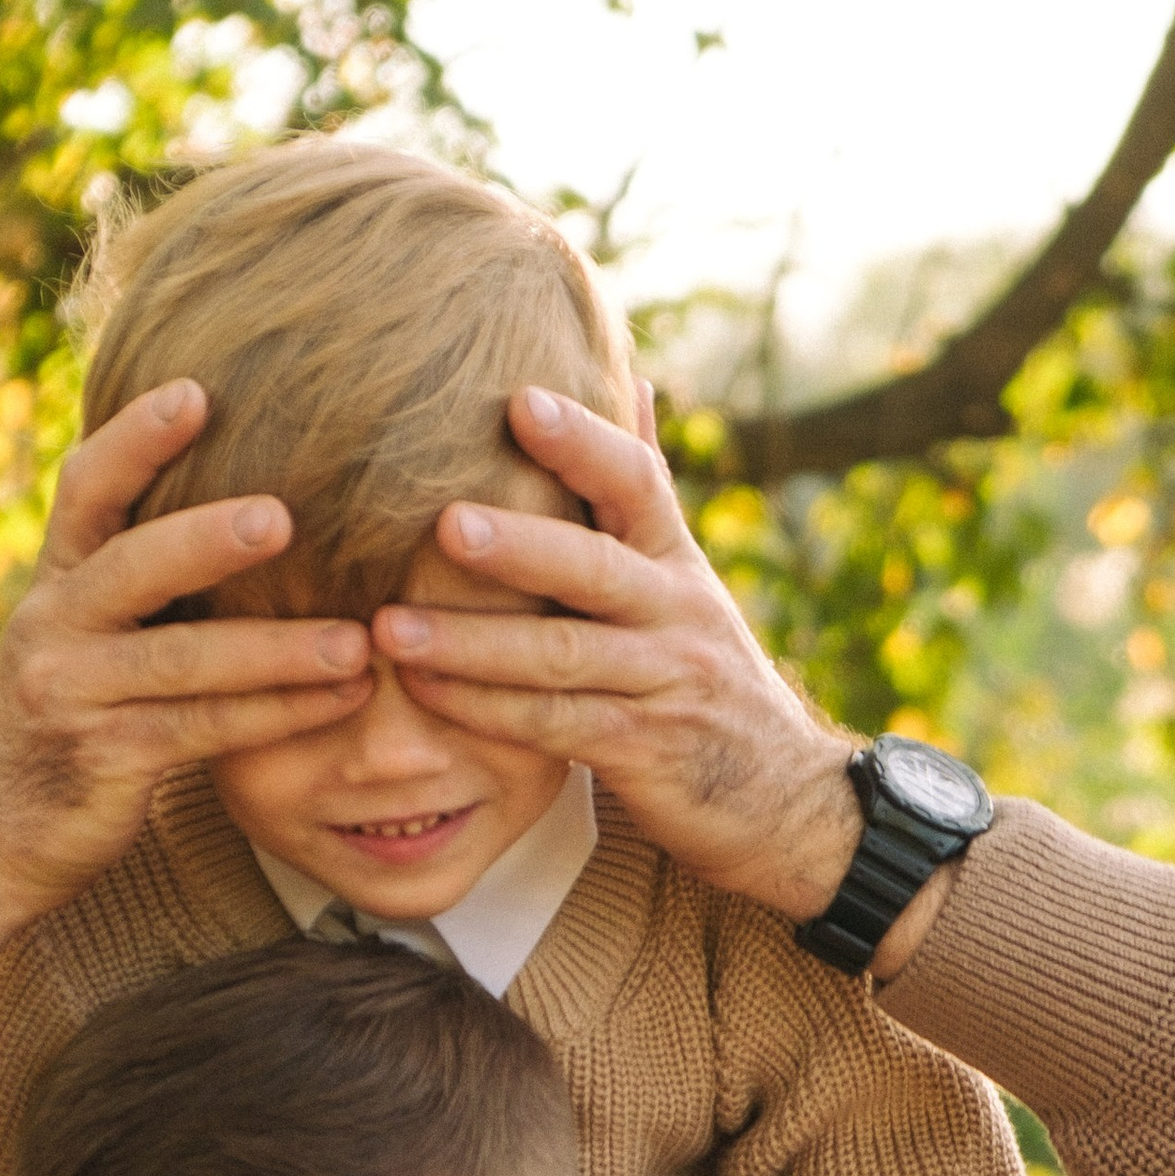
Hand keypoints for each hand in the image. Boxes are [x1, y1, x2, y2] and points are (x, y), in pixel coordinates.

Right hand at [0, 379, 373, 1018]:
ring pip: (182, 661)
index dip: (134, 438)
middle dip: (207, 538)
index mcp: (56, 582)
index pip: (84, 490)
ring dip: (278, 650)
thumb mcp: (83, 641)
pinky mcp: (101, 761)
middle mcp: (53, 626)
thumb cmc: (67, 726)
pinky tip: (341, 699)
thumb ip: (140, 585)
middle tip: (286, 517)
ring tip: (357, 642)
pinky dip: (278, 714)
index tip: (195, 391)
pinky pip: (202, 730)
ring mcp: (70, 695)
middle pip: (132, 565)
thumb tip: (254, 511)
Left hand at [373, 387, 952, 970]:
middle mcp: (677, 611)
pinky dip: (487, 711)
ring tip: (391, 627)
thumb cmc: (706, 675)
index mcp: (676, 559)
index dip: (583, 439)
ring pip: (563, 655)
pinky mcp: (644, 749)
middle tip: (443, 522)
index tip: (519, 400)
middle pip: (595, 567)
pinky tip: (427, 694)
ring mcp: (665, 682)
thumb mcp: (684, 578)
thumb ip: (645, 490)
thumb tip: (634, 378)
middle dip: (519, 545)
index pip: (637, 481)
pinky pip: (556, 726)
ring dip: (472, 643)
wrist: (783, 797)